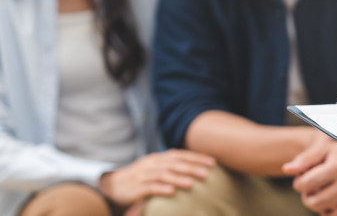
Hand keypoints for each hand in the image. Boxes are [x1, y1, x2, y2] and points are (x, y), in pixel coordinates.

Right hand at [99, 149, 214, 205]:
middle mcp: (152, 163)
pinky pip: (149, 187)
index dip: (196, 157)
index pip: (180, 155)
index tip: (213, 162)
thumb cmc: (141, 178)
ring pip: (163, 174)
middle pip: (174, 164)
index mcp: (159, 158)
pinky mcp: (135, 187)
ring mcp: (143, 175)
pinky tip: (171, 192)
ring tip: (192, 184)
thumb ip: (173, 167)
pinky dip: (161, 188)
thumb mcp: (156, 169)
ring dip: (179, 178)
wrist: (112, 185)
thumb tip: (197, 169)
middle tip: (207, 173)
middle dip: (192, 167)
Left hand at [282, 133, 336, 215]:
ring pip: (323, 211)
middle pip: (313, 201)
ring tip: (320, 191)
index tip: (302, 178)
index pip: (306, 183)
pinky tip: (331, 199)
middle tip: (310, 186)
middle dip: (306, 195)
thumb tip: (287, 169)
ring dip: (317, 204)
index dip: (298, 182)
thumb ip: (306, 158)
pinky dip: (329, 211)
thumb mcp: (327, 148)